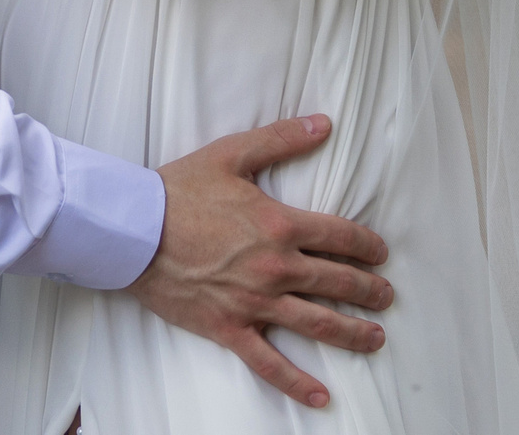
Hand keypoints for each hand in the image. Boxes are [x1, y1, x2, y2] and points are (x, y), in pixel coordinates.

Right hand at [127, 115, 393, 409]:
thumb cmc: (177, 190)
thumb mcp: (231, 154)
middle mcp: (275, 268)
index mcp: (279, 225)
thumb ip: (281, 138)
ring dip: (353, 333)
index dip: (367, 246)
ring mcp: (254, 302)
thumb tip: (324, 123)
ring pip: (317, 323)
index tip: (380, 253)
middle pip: (337, 282)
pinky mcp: (230, 328)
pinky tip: (322, 395)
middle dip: (369, 290)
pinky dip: (297, 382)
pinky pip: (269, 362)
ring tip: (375, 338)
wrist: (133, 230)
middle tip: (386, 296)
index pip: (340, 237)